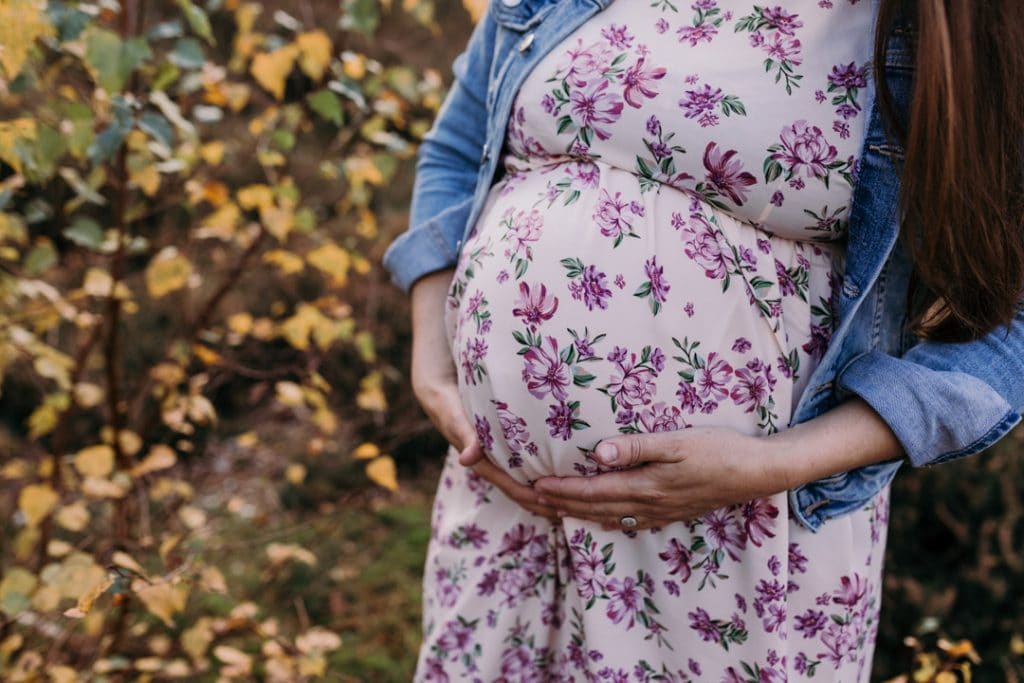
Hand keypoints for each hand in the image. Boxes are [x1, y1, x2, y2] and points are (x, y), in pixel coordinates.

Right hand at [409, 269, 556, 519]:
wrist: (434, 346)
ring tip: (575, 493)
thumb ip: (460, 425)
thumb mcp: (444, 396)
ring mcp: (493, 435)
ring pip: (521, 467)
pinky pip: (523, 447)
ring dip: (545, 481)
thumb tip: (471, 460)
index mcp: (469, 443)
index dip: (527, 493)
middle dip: (542, 496)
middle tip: (574, 508)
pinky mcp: (501, 423)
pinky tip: (566, 460)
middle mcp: (483, 444)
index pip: (503, 477)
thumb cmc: (438, 371)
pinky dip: (542, 458)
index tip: (552, 503)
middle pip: (516, 480)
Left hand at [532, 427, 787, 530]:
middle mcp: (647, 507)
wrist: (758, 473)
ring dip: (574, 514)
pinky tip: (596, 518)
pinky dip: (601, 519)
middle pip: (591, 511)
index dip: (560, 491)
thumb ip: (638, 448)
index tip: (532, 485)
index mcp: (646, 488)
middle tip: (527, 500)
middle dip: (557, 506)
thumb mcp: (679, 441)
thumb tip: (598, 452)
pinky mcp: (669, 513)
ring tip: (549, 510)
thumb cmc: (720, 450)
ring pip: (605, 519)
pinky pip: (625, 522)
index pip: (591, 493)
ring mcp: (658, 514)